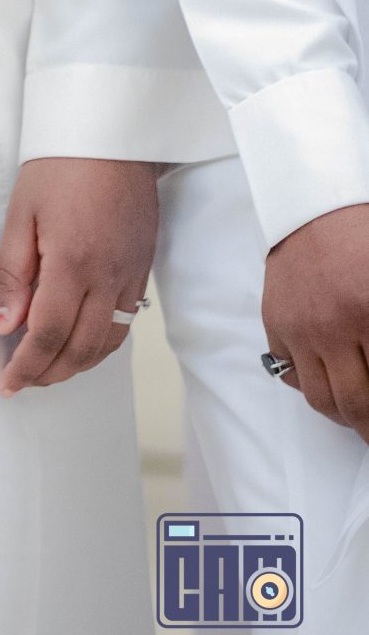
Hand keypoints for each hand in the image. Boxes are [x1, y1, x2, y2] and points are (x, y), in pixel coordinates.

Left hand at [0, 156, 158, 393]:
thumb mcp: (21, 213)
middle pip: (82, 350)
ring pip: (108, 343)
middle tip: (23, 380)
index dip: (27, 366)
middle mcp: (108, 277)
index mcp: (73, 263)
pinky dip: (100, 342)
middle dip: (51, 374)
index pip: (49, 335)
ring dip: (77, 364)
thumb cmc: (60, 165)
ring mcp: (130, 275)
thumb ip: (13, 273)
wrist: (113, 135)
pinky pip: (125, 322)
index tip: (7, 384)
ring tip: (46, 366)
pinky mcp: (142, 269)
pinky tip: (78, 339)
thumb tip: (5, 326)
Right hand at [263, 202, 368, 441]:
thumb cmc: (362, 241)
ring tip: (354, 413)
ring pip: (320, 399)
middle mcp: (332, 328)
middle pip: (353, 404)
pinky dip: (308, 382)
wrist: (313, 208)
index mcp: (368, 313)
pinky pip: (290, 372)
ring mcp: (299, 328)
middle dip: (368, 426)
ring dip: (341, 414)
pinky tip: (327, 375)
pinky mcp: (275, 323)